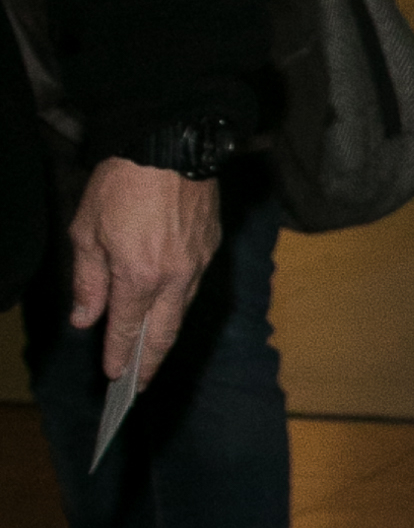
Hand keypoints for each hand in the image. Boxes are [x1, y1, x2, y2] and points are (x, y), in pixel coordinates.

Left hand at [67, 158, 220, 384]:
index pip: (127, 329)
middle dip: (150, 362)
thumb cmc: (123, 184)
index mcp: (139, 275)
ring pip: (183, 309)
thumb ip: (88, 280)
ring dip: (167, 332)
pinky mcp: (212, 244)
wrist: (172, 144)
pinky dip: (181, 300)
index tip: (113, 375)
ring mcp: (199, 261)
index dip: (117, 355)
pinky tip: (171, 301)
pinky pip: (195, 282)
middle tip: (140, 382)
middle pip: (165, 332)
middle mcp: (175, 276)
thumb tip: (86, 317)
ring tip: (153, 349)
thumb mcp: (87, 232)